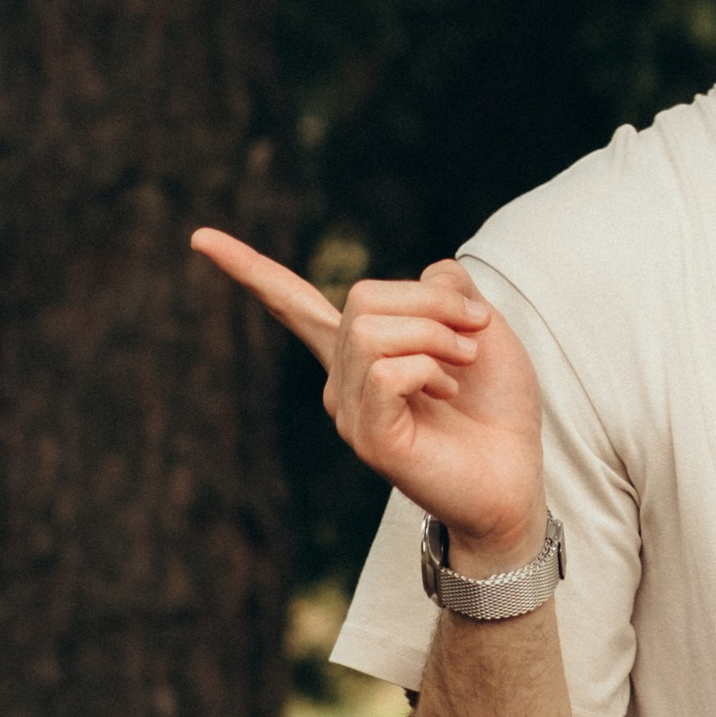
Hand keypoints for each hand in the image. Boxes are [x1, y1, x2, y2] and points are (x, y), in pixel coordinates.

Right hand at [191, 235, 544, 564]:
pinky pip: (386, 372)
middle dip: (432, 302)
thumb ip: (445, 286)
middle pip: (362, 296)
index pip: (293, 303)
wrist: (516, 477)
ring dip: (436, 334)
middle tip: (474, 335)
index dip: (248, 268)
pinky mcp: (367, 437)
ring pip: (371, 330)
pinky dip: (430, 369)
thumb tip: (426, 277)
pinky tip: (445, 394)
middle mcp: (342, 380)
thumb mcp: (480, 325)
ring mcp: (349, 410)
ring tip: (462, 365)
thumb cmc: (496, 405)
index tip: (199, 239)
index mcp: (361, 351)